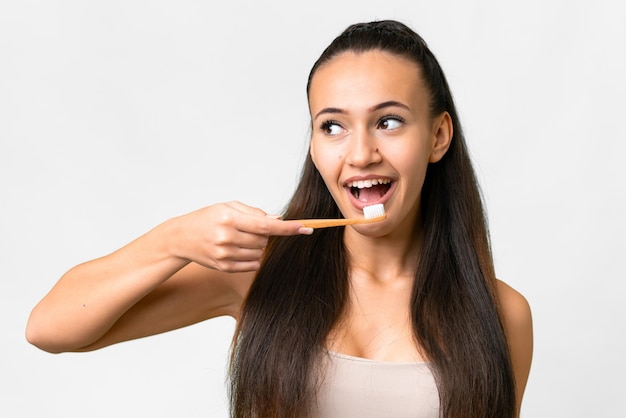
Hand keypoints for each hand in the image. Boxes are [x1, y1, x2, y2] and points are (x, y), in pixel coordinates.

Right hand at [168, 201, 309, 271]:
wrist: (181, 238)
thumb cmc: (207, 218)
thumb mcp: (228, 207)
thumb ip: (254, 213)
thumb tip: (278, 220)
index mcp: (229, 219)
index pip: (266, 226)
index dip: (288, 228)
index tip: (306, 229)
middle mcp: (227, 238)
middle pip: (264, 240)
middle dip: (264, 234)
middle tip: (249, 228)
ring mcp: (225, 255)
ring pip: (259, 253)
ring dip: (258, 246)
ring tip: (240, 237)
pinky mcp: (224, 267)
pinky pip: (252, 264)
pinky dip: (252, 256)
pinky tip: (238, 248)